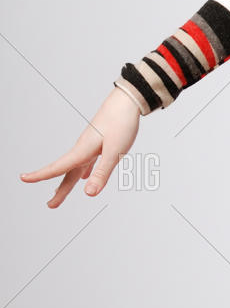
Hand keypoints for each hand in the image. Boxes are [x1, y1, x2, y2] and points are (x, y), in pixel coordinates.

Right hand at [20, 87, 142, 207]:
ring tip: (61, 195)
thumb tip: (88, 194)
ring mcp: (90, 146)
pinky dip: (83, 172)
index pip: (58, 167)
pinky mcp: (100, 144)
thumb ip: (101, 174)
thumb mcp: (114, 153)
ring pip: (75, 169)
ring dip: (68, 183)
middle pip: (66, 173)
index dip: (40, 175)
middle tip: (51, 205)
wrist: (128, 101)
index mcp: (82, 150)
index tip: (23, 178)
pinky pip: (87, 162)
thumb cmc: (122, 124)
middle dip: (59, 190)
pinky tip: (84, 178)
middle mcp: (82, 149)